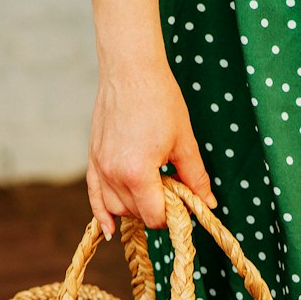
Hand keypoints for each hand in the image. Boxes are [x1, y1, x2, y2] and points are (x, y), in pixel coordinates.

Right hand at [86, 57, 218, 237]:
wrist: (130, 69)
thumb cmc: (160, 100)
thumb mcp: (183, 142)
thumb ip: (194, 177)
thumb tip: (207, 203)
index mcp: (137, 172)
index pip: (155, 216)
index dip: (173, 215)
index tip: (184, 202)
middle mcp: (114, 175)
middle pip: (137, 214)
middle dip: (156, 208)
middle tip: (172, 189)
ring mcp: (100, 167)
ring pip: (117, 209)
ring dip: (135, 208)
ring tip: (151, 191)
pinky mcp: (93, 159)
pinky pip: (94, 197)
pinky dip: (102, 215)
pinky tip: (110, 229)